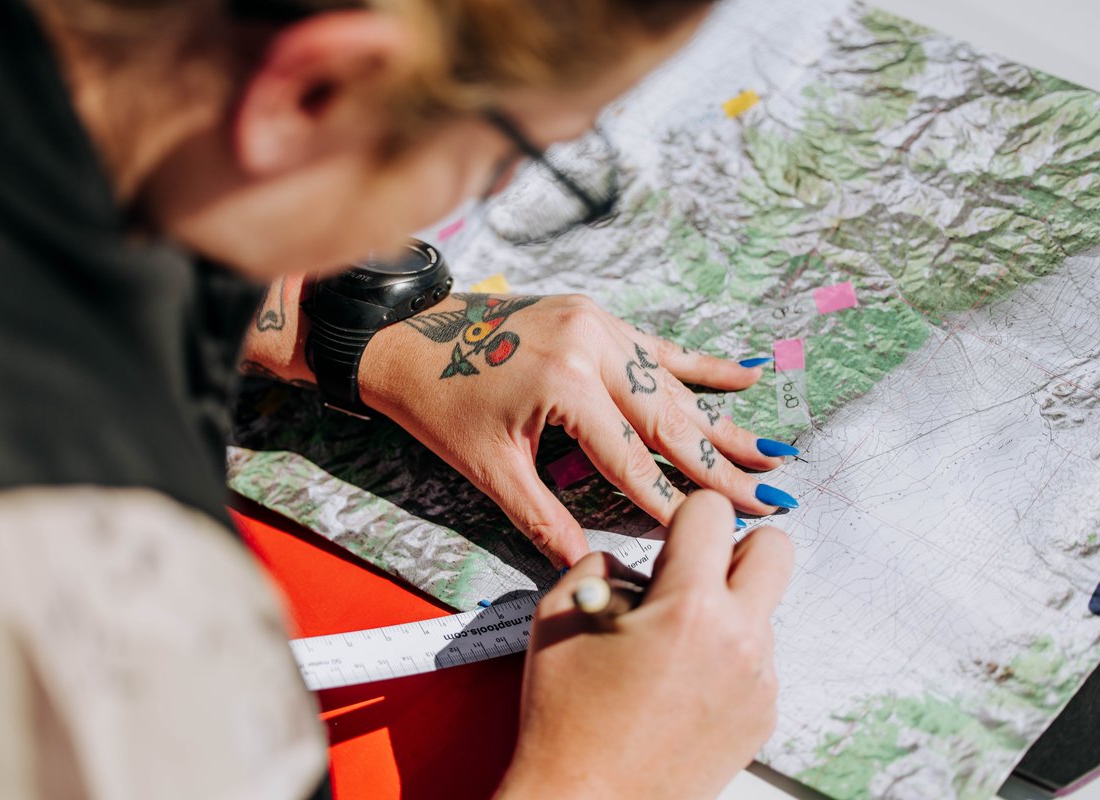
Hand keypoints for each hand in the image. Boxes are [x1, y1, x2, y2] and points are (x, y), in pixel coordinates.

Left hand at [359, 292, 793, 566]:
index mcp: (565, 384)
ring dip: (721, 422)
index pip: (632, 460)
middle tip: (770, 498)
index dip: (673, 502)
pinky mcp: (594, 317)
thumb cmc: (437, 402)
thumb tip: (582, 566)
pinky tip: (747, 375)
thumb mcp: (487, 467)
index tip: (717, 532)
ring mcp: (597, 325)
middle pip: (669, 420)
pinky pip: (656, 346)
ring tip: (772, 452)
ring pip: (671, 385)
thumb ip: (543, 517)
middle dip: (719, 466)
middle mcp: (592, 346)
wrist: (404, 336)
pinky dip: (700, 365)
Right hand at [495, 492, 793, 799]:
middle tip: (691, 574)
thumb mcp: (560, 612)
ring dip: (725, 608)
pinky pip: (756, 657)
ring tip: (669, 647)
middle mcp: (738, 640)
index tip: (667, 541)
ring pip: (762, 607)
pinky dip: (724, 655)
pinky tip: (679, 682)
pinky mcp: (762, 714)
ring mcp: (758, 681)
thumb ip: (603, 561)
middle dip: (734, 547)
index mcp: (688, 607)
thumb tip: (638, 560)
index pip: (713, 511)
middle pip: (775, 549)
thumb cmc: (567, 717)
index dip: (683, 516)